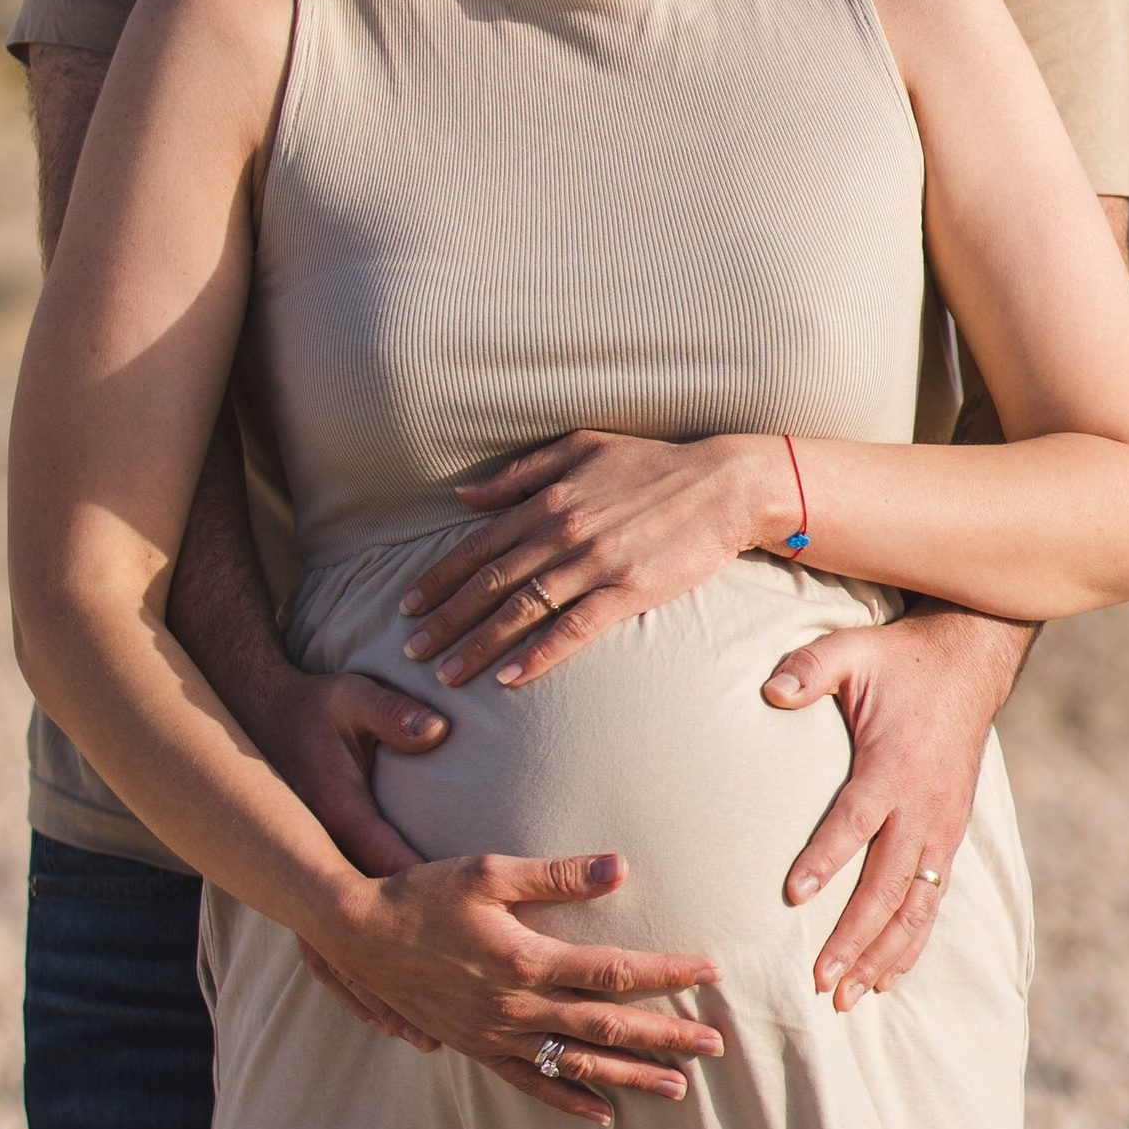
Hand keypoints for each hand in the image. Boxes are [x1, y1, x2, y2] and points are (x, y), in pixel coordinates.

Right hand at [211, 648, 452, 1048]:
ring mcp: (306, 881)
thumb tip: (434, 731)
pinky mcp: (301, 888)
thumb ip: (392, 715)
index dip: (435, 910)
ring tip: (423, 1040)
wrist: (255, 716)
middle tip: (457, 1021)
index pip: (394, 871)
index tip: (477, 946)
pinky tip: (378, 1017)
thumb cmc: (312, 708)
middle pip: (370, 930)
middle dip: (413, 976)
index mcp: (340, 819)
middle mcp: (319, 863)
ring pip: (342, 954)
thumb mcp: (350, 700)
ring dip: (379, 997)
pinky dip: (351, 987)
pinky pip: (324, 950)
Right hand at [314, 849, 726, 1125]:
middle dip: (666, 1036)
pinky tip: (602, 1116)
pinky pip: (531, 1084)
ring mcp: (496, 1034)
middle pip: (608, 1025)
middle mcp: (517, 1006)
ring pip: (577, 1062)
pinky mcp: (477, 1048)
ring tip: (679, 1089)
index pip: (615, 970)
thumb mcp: (489, 872)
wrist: (358, 935)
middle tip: (716, 1046)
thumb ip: (556, 875)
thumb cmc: (424, 893)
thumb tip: (619, 868)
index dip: (667, 972)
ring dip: (631, 1076)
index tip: (710, 971)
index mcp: (527, 958)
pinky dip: (568, 1101)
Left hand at [398, 432, 780, 687]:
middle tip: (410, 651)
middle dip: (444, 620)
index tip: (406, 607)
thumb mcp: (580, 448)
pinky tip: (510, 679)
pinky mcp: (628, 589)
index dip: (437, 579)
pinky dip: (538, 655)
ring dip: (478, 645)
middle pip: (489, 584)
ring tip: (446, 674)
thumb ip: (520, 472)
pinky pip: (573, 629)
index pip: (477, 546)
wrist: (722, 485)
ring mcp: (594, 562)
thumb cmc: (651, 464)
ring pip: (521, 610)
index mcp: (546, 499)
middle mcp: (561, 531)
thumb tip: (465, 495)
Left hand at [764, 605, 1029, 1011]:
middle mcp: (923, 806)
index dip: (825, 858)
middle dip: (854, 938)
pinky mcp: (952, 834)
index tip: (793, 896)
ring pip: (916, 905)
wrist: (972, 659)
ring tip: (849, 996)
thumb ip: (808, 668)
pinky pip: (935, 899)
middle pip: (888, 885)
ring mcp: (943, 825)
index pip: (855, 820)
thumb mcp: (852, 650)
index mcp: (893, 765)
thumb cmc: (901, 659)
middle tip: (819, 982)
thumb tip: (770, 691)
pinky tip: (890, 975)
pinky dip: (913, 940)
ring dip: (883, 954)